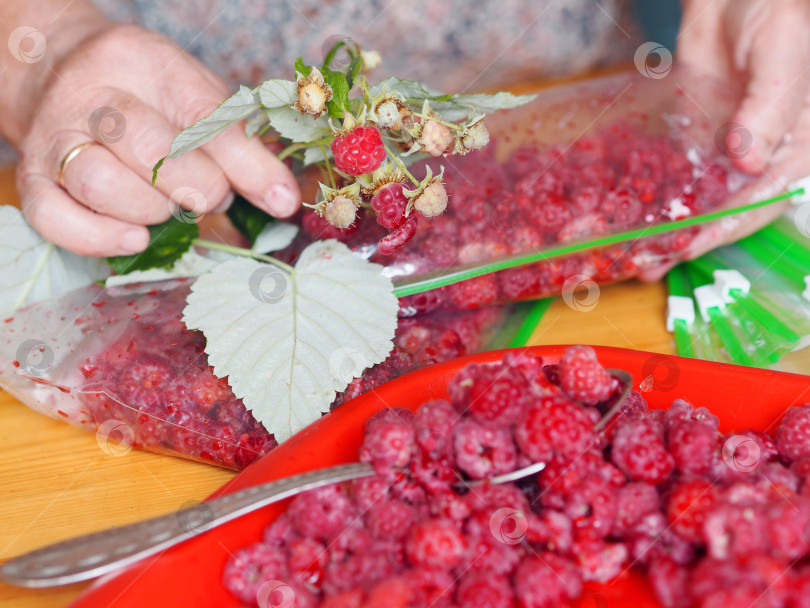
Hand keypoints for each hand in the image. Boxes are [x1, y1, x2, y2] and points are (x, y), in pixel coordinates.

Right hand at [4, 16, 299, 256]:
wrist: (60, 73)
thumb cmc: (146, 94)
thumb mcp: (197, 95)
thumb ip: (239, 143)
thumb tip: (283, 199)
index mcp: (146, 64)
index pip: (205, 118)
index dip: (250, 165)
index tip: (282, 199)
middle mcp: (94, 97)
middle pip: (153, 152)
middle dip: (199, 188)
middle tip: (210, 194)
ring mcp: (56, 139)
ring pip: (101, 185)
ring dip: (151, 210)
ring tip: (168, 206)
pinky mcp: (34, 179)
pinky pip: (56, 219)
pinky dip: (100, 239)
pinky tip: (135, 237)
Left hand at [640, 0, 809, 279]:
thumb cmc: (776, 9)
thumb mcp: (781, 52)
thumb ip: (769, 106)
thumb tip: (748, 160)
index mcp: (796, 148)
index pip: (759, 202)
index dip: (720, 230)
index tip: (685, 248)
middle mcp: (761, 157)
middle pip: (724, 211)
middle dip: (686, 241)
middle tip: (645, 264)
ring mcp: (727, 150)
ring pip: (697, 199)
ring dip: (666, 227)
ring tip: (632, 252)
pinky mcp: (698, 137)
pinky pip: (676, 172)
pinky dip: (655, 194)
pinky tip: (630, 213)